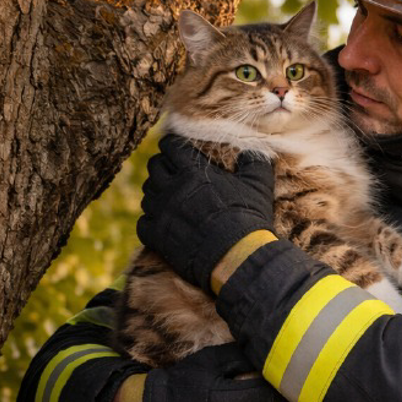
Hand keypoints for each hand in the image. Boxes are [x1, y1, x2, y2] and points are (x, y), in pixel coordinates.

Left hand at [137, 134, 274, 292]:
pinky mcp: (157, 236)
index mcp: (193, 171)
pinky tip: (160, 224)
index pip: (171, 147)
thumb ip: (253, 163)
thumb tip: (251, 153)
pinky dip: (149, 222)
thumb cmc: (247, 217)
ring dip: (155, 194)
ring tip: (166, 198)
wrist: (235, 255)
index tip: (174, 149)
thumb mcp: (258, 184)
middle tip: (170, 171)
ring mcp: (161, 212)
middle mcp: (171, 188)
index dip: (172, 146)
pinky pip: (142, 223)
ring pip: (146, 195)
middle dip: (161, 166)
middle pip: (154, 167)